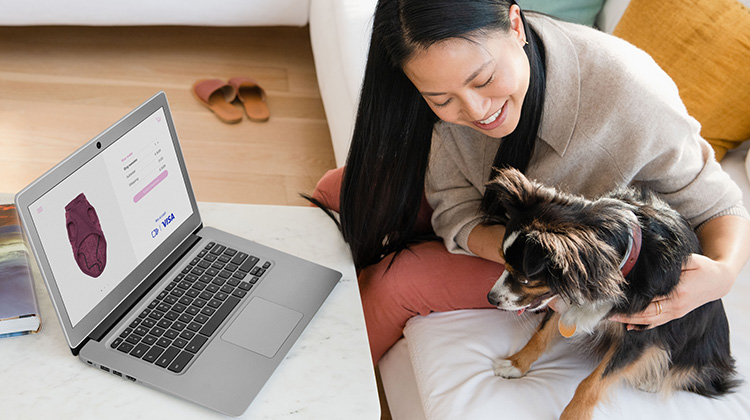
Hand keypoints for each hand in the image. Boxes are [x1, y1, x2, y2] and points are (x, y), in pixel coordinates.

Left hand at [609, 254, 733, 329]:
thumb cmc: (702, 267)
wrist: (719, 281)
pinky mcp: (676, 315)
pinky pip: (657, 323)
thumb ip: (670, 263)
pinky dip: (642, 325)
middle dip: (625, 314)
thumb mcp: (689, 259)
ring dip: (630, 320)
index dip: (632, 300)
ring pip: (650, 320)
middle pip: (646, 313)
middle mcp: (676, 305)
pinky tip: (629, 326)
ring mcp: (677, 312)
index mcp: (678, 291)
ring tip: (612, 317)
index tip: (615, 297)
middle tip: (606, 311)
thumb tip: (648, 260)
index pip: (649, 298)